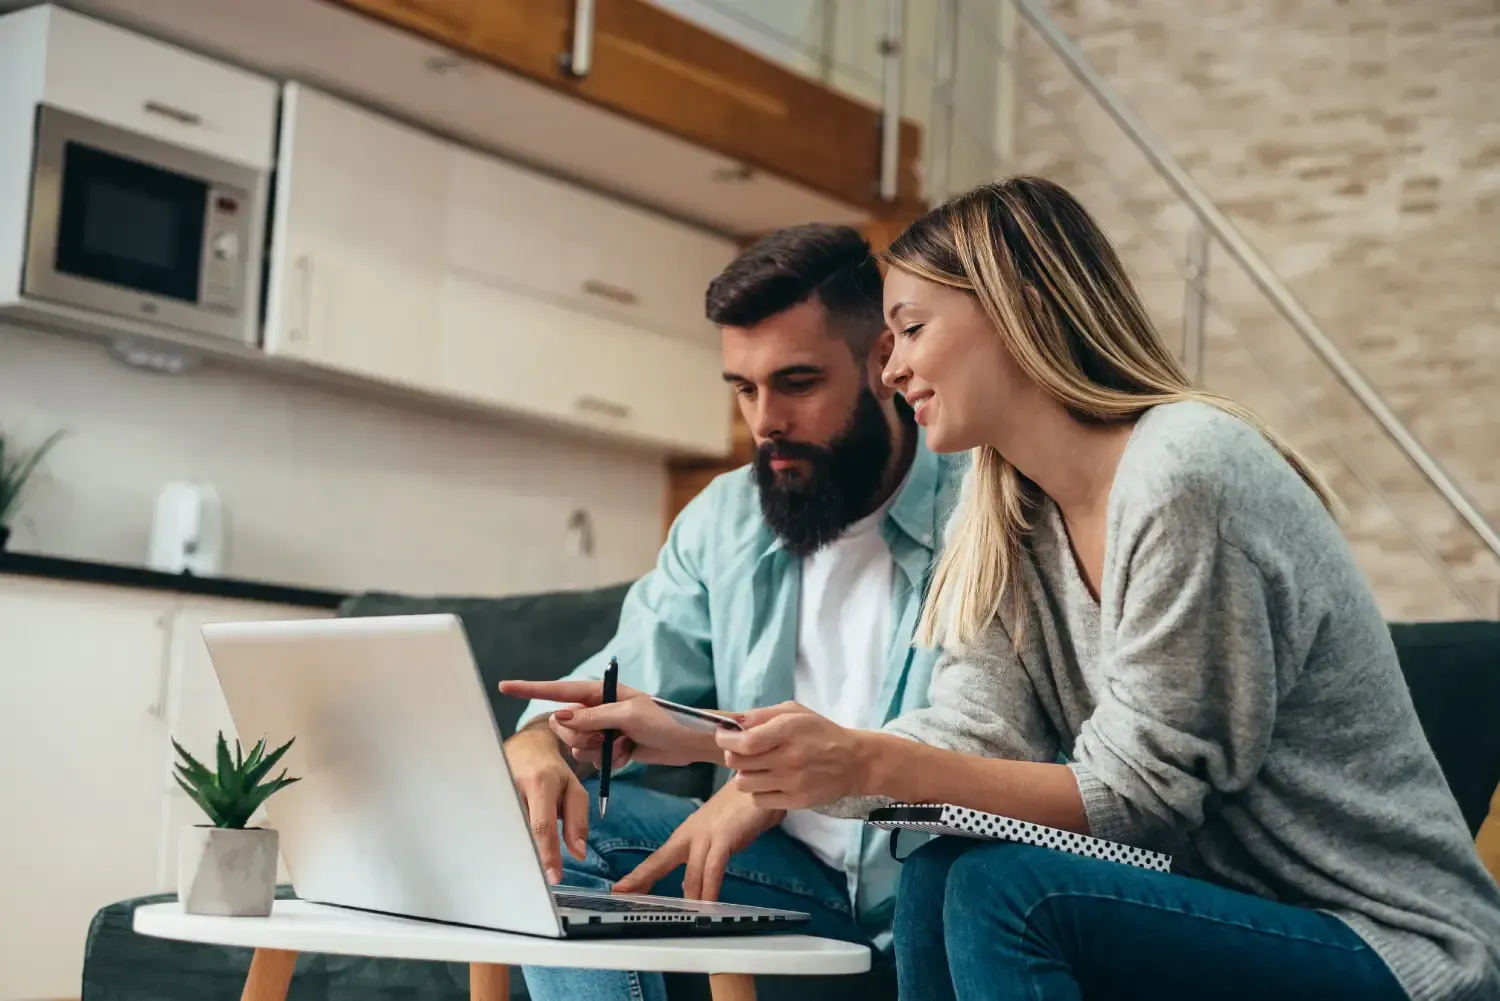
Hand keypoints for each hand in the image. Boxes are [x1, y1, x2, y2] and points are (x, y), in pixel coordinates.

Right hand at [498, 679, 725, 767]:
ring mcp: (603, 729)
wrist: (690, 741)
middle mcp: (596, 709)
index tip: (504, 686)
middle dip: (583, 737)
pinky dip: (611, 761)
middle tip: (612, 736)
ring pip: (577, 747)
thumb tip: (560, 715)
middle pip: (564, 727)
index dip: (530, 688)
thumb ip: (593, 716)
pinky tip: (630, 754)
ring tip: (627, 744)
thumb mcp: (629, 716)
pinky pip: (593, 760)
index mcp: (599, 692)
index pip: (557, 689)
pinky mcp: (610, 748)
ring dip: (601, 751)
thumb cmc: (666, 720)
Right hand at [502, 725, 588, 884]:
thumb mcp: (574, 789)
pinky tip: (507, 851)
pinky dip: (503, 841)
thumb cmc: (552, 771)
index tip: (552, 878)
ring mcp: (494, 793)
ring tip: (520, 868)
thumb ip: (578, 820)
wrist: (525, 746)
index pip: (542, 826)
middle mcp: (514, 787)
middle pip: (519, 832)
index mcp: (540, 783)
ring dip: (514, 851)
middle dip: (528, 858)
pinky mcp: (483, 798)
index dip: (547, 854)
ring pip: (504, 832)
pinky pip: (494, 827)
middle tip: (535, 879)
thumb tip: (579, 853)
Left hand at [613, 779, 783, 900]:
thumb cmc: (742, 808)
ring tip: (681, 917)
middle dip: (642, 878)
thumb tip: (695, 883)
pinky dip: (710, 888)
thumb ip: (706, 858)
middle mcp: (691, 834)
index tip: (620, 889)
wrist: (759, 784)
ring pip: (691, 871)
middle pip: (661, 860)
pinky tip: (708, 904)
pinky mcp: (725, 837)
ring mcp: (707, 834)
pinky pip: (714, 868)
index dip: (640, 875)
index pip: (659, 858)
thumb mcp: (719, 836)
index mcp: (688, 834)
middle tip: (622, 894)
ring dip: (688, 896)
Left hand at [716, 702, 869, 809]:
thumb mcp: (796, 712)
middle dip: (733, 755)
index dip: (726, 740)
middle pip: (738, 763)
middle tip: (742, 751)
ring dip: (745, 774)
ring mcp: (792, 782)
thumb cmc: (821, 733)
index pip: (745, 742)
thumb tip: (734, 722)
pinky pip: (758, 800)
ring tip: (757, 767)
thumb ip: (763, 715)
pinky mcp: (795, 801)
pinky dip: (757, 791)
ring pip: (744, 783)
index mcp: (788, 731)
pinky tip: (768, 781)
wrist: (854, 762)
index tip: (723, 737)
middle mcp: (789, 758)